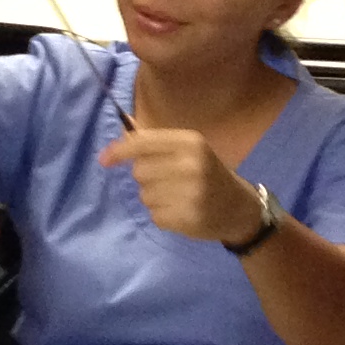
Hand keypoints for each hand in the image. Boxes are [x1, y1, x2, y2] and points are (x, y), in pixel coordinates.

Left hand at [100, 127, 262, 245]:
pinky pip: (155, 216)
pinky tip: (182, 212)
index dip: (119, 151)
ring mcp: (191, 193)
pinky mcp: (188, 217)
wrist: (240, 208)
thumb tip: (122, 127)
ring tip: (178, 198)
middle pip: (139, 172)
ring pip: (145, 196)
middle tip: (169, 181)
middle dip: (147, 179)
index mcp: (190, 142)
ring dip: (155, 199)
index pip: (143, 143)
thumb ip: (156, 142)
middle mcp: (191, 164)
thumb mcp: (189, 150)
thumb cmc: (208, 174)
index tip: (104, 160)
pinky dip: (163, 216)